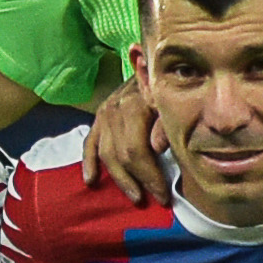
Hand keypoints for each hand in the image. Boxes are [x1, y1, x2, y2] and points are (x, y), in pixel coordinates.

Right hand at [80, 81, 171, 207]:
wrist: (153, 63)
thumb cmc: (169, 88)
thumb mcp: (173, 103)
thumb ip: (166, 124)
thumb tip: (156, 147)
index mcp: (135, 106)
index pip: (136, 151)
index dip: (149, 177)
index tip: (163, 195)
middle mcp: (115, 110)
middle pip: (120, 156)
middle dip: (138, 181)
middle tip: (152, 199)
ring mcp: (104, 114)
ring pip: (106, 154)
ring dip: (119, 179)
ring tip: (135, 195)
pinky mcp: (98, 117)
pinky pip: (89, 143)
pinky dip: (89, 163)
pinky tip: (91, 180)